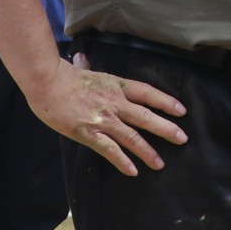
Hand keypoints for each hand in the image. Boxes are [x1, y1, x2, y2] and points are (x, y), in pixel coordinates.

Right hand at [30, 52, 186, 175]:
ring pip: (132, 137)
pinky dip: (122, 161)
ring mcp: (104, 119)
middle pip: (146, 116)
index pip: (147, 93)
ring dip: (148, 151)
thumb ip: (87, 67)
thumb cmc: (62, 76)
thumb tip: (82, 58)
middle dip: (166, 128)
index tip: (181, 110)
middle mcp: (115, 103)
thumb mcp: (82, 70)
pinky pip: (110, 150)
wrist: (47, 83)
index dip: (165, 102)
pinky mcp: (89, 133)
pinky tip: (133, 171)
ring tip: (160, 163)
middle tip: (182, 139)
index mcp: (116, 86)